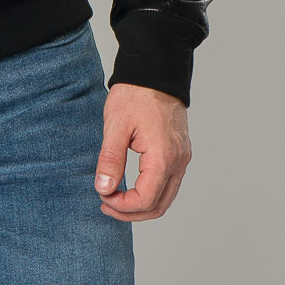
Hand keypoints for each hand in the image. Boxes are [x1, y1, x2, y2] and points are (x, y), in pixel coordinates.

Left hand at [93, 82, 190, 221]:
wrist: (155, 72)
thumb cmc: (136, 94)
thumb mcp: (115, 126)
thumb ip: (110, 160)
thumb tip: (104, 189)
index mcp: (163, 157)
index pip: (145, 200)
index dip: (122, 206)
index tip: (102, 197)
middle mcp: (178, 161)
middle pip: (158, 206)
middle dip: (131, 212)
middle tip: (106, 205)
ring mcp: (182, 158)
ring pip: (166, 198)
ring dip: (141, 205)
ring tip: (115, 199)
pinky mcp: (180, 153)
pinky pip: (169, 184)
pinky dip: (151, 193)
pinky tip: (131, 187)